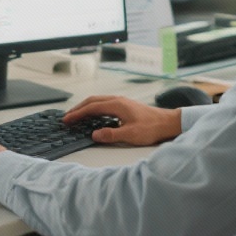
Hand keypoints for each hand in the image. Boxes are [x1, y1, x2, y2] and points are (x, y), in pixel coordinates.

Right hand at [63, 95, 182, 145]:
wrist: (168, 122)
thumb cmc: (152, 127)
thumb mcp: (130, 134)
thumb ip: (111, 134)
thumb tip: (94, 135)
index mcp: (117, 105)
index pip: (91, 107)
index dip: (77, 113)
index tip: (67, 119)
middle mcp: (118, 100)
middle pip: (92, 101)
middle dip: (78, 108)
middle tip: (67, 117)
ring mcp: (122, 102)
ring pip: (98, 101)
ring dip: (86, 107)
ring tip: (76, 116)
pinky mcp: (125, 106)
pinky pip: (104, 104)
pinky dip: (94, 108)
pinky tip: (93, 116)